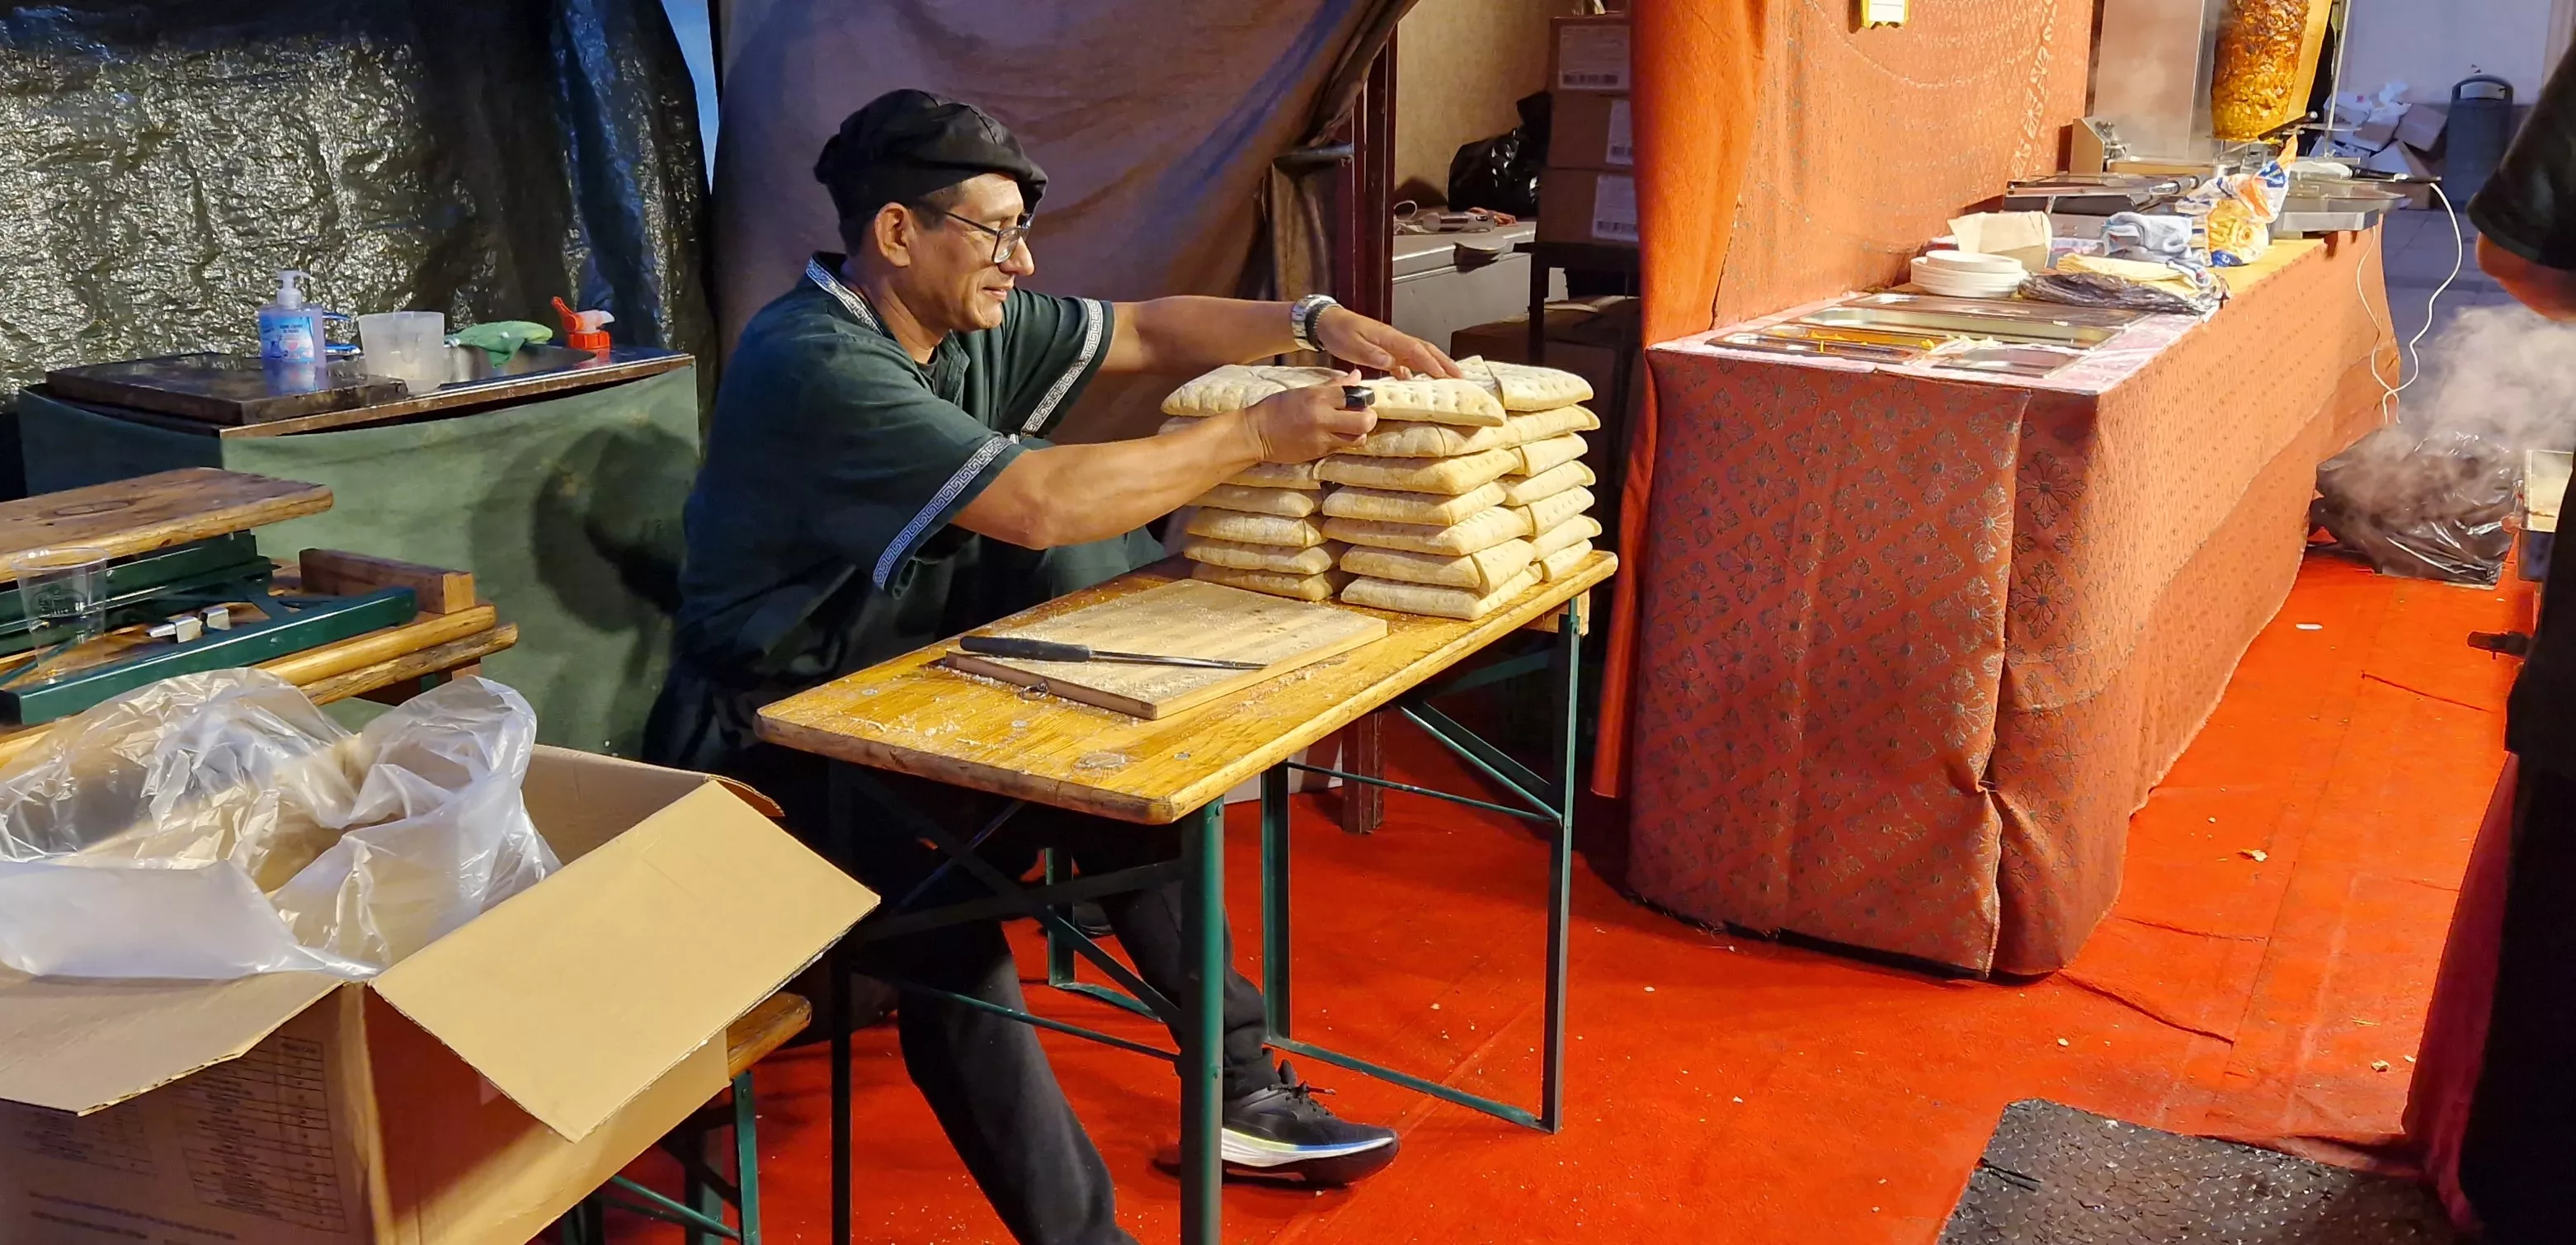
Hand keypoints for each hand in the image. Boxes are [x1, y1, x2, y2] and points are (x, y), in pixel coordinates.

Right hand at [1242, 371, 1377, 461]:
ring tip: (1350, 428)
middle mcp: (1323, 418)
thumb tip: (1356, 377)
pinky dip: (1343, 442)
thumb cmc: (1278, 408)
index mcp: (1318, 397)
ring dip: (1358, 433)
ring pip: (1357, 439)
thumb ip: (1333, 386)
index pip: (1356, 395)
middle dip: (1369, 418)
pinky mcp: (1318, 453)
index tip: (1362, 399)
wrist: (1257, 433)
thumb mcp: (1304, 391)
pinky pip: (1341, 448)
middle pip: (1364, 421)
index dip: (1364, 398)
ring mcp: (1322, 439)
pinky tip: (1333, 435)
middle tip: (1363, 416)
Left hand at [1313, 306, 1464, 378]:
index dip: (1431, 363)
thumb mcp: (1352, 344)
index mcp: (1389, 338)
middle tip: (1460, 377)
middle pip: (1425, 350)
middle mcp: (1395, 341)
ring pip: (1419, 356)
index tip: (1444, 376)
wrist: (1327, 323)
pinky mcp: (1386, 352)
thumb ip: (1371, 354)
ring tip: (1449, 380)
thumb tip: (1391, 363)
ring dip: (1435, 367)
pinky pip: (1406, 362)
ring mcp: (1392, 346)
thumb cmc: (1339, 331)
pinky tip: (1419, 383)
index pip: (1416, 350)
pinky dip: (1416, 372)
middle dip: (1444, 363)